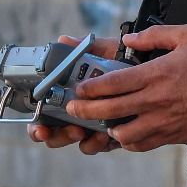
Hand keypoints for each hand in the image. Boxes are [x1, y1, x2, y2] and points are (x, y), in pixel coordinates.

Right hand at [24, 34, 123, 154]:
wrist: (150, 65)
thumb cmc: (122, 58)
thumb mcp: (104, 51)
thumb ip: (83, 48)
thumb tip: (64, 40)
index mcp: (67, 95)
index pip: (44, 114)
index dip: (37, 125)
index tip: (41, 127)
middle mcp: (77, 113)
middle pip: (56, 135)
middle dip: (58, 137)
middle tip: (73, 130)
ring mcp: (93, 125)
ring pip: (79, 143)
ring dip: (82, 141)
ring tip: (88, 131)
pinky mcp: (111, 134)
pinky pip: (101, 146)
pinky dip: (101, 143)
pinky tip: (106, 135)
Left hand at [65, 24, 186, 151]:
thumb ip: (155, 35)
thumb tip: (129, 38)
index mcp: (155, 74)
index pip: (113, 83)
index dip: (91, 88)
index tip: (78, 90)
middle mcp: (154, 100)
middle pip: (110, 110)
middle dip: (86, 112)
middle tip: (73, 110)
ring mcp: (162, 121)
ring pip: (123, 133)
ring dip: (108, 129)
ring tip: (101, 123)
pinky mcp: (171, 135)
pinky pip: (142, 145)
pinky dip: (129, 142)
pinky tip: (124, 134)